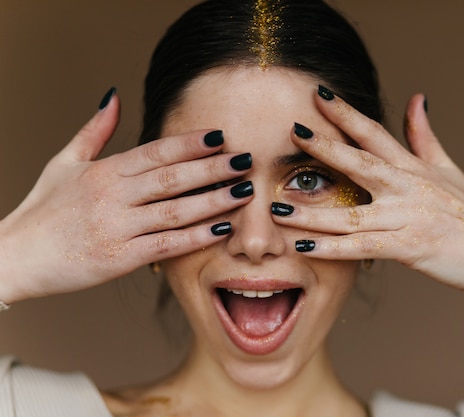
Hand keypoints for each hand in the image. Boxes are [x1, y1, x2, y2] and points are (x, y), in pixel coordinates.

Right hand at [0, 90, 252, 303]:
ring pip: (175, 211)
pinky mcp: (120, 259)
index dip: (189, 143)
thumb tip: (115, 96)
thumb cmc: (43, 210)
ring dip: (213, 200)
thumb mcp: (63, 163)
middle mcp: (112, 197)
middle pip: (172, 178)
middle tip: (246, 160)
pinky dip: (196, 236)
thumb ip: (94, 131)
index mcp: (103, 171)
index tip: (221, 136)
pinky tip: (222, 228)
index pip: (155, 152)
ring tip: (244, 191)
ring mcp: (117, 228)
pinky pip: (167, 245)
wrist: (14, 257)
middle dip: (212, 168)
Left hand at [273, 91, 463, 294]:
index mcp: (414, 168)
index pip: (375, 133)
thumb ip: (424, 135)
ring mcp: (408, 217)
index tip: (320, 96)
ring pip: (351, 213)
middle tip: (292, 133)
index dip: (346, 114)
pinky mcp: (409, 247)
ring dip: (312, 212)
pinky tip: (303, 248)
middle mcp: (409, 187)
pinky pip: (363, 248)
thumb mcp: (448, 168)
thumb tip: (416, 98)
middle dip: (325, 147)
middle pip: (360, 163)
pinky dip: (332, 249)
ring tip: (277, 207)